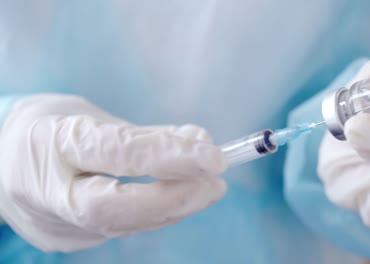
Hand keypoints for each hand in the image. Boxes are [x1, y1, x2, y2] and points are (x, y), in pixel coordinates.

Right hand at [0, 94, 226, 251]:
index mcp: (52, 142)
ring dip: (173, 208)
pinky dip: (156, 214)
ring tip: (208, 189)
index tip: (213, 156)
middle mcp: (49, 189)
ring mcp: (54, 221)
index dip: (168, 155)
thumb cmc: (51, 128)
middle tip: (216, 184)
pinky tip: (181, 200)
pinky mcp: (66, 238)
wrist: (2, 161)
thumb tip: (202, 143)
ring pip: (122, 224)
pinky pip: (120, 228)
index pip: (116, 152)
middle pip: (113, 206)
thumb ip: (146, 135)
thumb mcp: (90, 116)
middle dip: (173, 198)